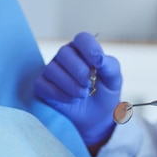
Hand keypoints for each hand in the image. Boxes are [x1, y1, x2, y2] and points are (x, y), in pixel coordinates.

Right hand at [34, 32, 121, 147]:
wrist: (97, 117)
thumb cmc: (105, 92)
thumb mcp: (114, 79)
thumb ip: (110, 66)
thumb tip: (99, 59)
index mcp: (84, 49)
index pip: (82, 39)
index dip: (90, 49)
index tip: (99, 63)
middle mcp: (66, 56)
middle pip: (64, 52)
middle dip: (79, 71)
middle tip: (89, 85)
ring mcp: (52, 70)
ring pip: (52, 69)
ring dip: (70, 85)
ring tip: (83, 95)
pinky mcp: (42, 85)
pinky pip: (43, 85)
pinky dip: (59, 94)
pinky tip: (72, 100)